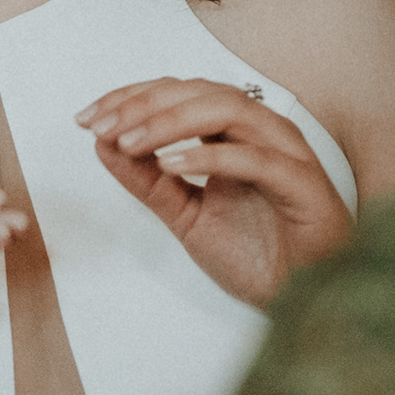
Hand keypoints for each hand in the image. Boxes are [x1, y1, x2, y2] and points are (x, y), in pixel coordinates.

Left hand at [77, 78, 349, 307]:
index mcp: (235, 133)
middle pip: (199, 92)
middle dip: (143, 105)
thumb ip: (147, 181)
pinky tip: (171, 163)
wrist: (307, 302)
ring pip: (227, 110)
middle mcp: (261, 132)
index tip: (86, 118)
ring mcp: (285, 153)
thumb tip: (102, 144)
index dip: (130, 98)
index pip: (178, 94)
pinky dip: (210, 155)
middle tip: (101, 126)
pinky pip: (255, 158)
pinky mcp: (303, 183)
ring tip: (130, 141)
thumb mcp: (185, 216)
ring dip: (171, 121)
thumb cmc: (260, 255)